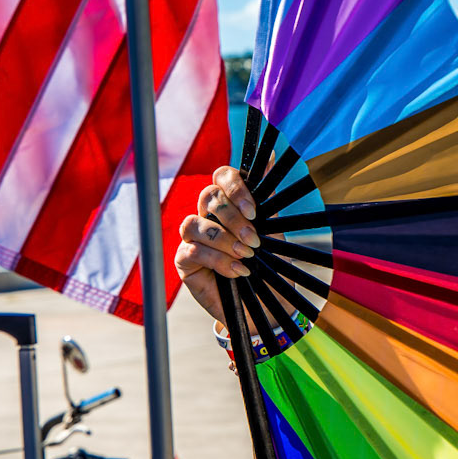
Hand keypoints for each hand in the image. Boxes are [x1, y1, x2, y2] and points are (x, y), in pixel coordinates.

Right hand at [174, 167, 259, 322]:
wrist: (264, 302)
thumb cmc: (266, 264)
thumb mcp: (272, 230)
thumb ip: (268, 197)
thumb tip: (273, 155)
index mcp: (229, 203)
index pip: (221, 177)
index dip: (234, 188)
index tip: (253, 210)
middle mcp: (207, 215)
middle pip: (207, 198)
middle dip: (233, 219)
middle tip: (254, 240)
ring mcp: (192, 237)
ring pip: (194, 223)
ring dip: (224, 240)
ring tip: (246, 255)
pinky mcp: (184, 261)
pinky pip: (193, 251)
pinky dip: (219, 261)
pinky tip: (238, 271)